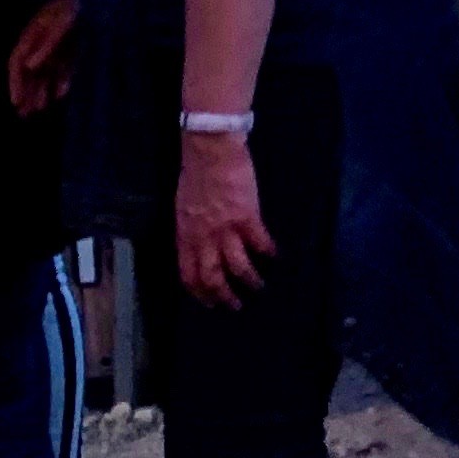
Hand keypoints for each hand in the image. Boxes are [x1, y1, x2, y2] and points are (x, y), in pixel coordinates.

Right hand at [7, 0, 77, 115]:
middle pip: (29, 72)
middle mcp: (39, 43)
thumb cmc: (71, 6)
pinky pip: (63, 67)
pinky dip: (61, 80)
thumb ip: (46, 44)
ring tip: (39, 109)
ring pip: (44, 73)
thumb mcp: (60, 23)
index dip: (15, 84)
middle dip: (26, 92)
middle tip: (25, 114)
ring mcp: (55, 45)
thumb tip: (30, 66)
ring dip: (41, 90)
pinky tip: (61, 94)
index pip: (17, 64)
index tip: (16, 102)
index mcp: (31, 36)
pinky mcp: (70, 47)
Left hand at [173, 131, 274, 307]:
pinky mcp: (247, 217)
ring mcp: (226, 229)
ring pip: (237, 266)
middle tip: (236, 305)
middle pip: (213, 277)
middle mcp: (204, 238)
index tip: (210, 303)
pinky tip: (275, 256)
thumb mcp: (183, 208)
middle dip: (225, 295)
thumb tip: (199, 245)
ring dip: (250, 280)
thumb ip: (191, 229)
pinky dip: (268, 253)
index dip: (200, 293)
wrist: (210, 152)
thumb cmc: (195, 176)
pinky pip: (260, 243)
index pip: (189, 274)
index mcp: (186, 235)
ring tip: (259, 286)